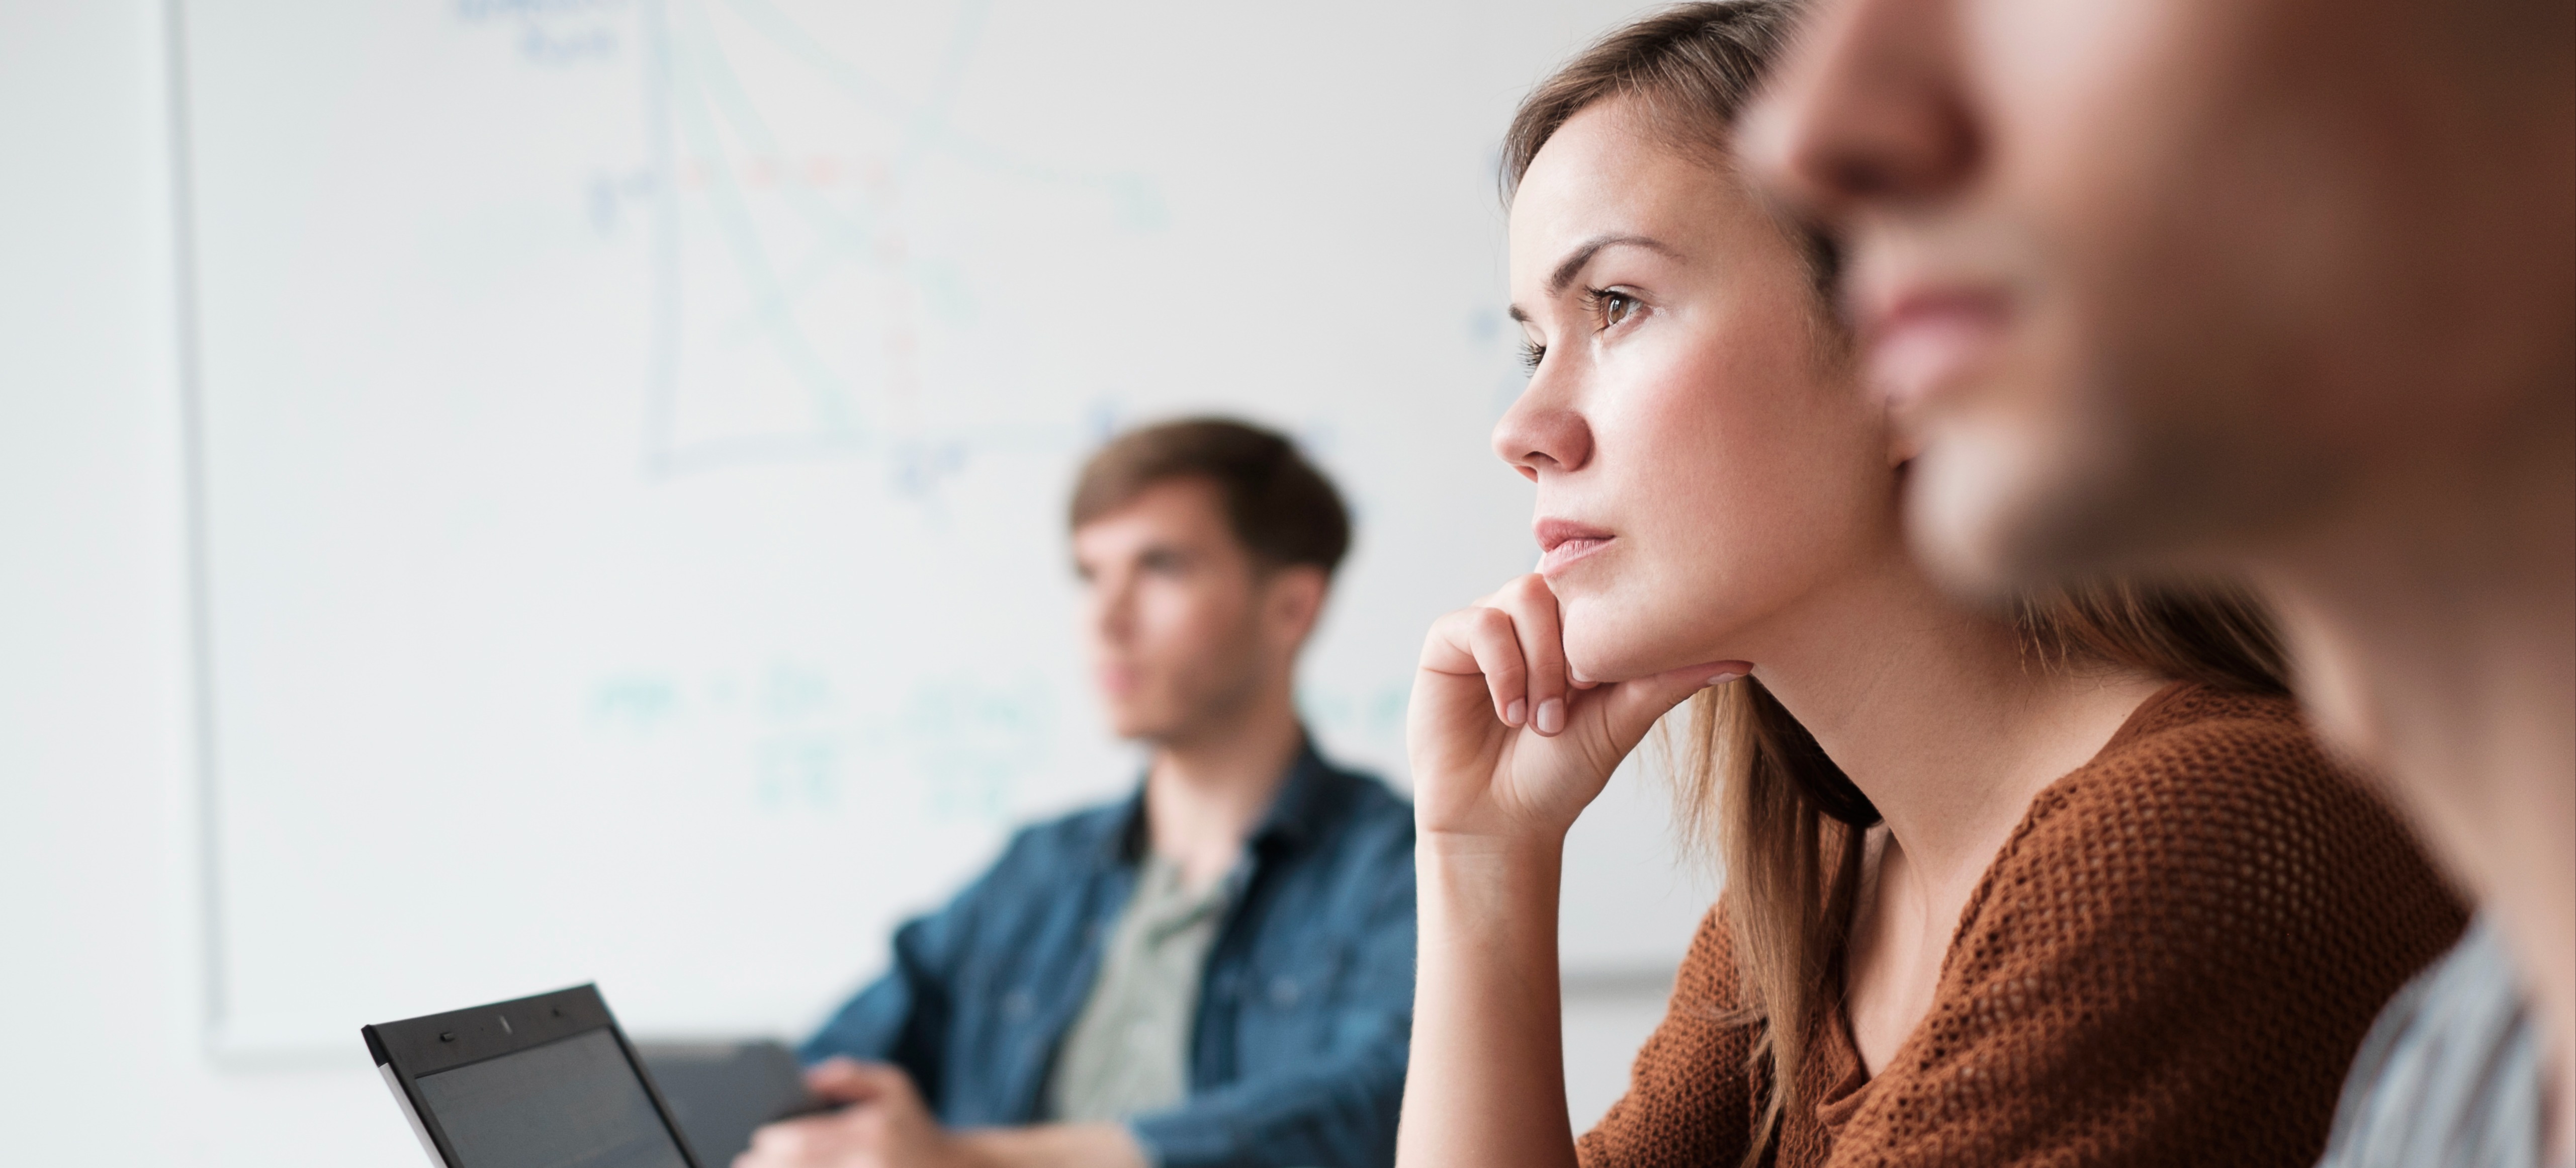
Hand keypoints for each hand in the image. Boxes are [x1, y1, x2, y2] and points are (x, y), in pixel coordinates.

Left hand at [735, 1060, 967, 1167]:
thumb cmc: (916, 1127)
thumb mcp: (894, 1084)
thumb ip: (851, 1074)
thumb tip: (807, 1077)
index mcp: (871, 1129)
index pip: (803, 1140)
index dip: (769, 1144)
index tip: (755, 1142)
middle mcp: (869, 1161)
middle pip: (798, 1167)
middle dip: (763, 1166)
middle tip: (744, 1164)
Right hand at [1409, 574, 1744, 847]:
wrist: (1499, 821)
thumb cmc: (1560, 775)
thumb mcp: (1622, 722)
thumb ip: (1669, 681)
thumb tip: (1743, 658)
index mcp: (1576, 626)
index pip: (1603, 582)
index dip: (1612, 622)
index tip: (1607, 682)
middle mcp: (1533, 617)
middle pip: (1565, 581)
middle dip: (1575, 649)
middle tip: (1575, 703)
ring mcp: (1489, 624)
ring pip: (1523, 595)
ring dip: (1540, 664)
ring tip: (1541, 719)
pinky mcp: (1447, 641)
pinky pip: (1480, 623)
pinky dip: (1503, 670)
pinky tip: (1510, 713)